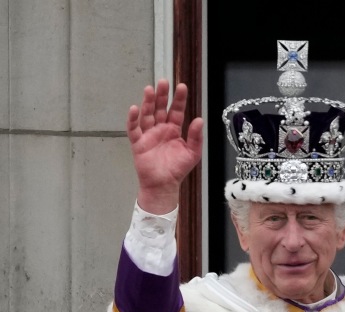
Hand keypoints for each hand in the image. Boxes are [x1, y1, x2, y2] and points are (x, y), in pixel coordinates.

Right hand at [126, 80, 203, 213]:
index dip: (179, 99)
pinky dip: (133, 119)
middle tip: (163, 81)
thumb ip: (195, 136)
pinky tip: (135, 108)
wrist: (164, 185)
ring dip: (148, 102)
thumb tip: (199, 119)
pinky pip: (134, 129)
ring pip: (147, 114)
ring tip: (150, 89)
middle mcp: (160, 129)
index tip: (181, 86)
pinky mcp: (138, 142)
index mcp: (174, 130)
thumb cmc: (177, 169)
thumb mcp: (192, 153)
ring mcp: (148, 134)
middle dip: (162, 95)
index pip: (177, 111)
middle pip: (160, 108)